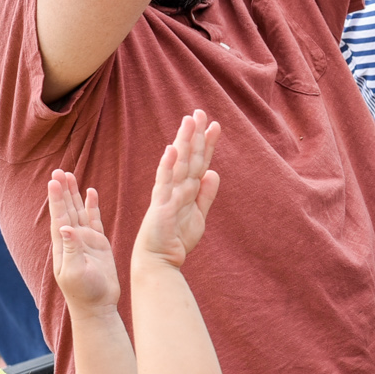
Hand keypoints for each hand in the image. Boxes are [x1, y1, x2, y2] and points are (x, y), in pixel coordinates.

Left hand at [46, 170, 119, 314]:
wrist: (97, 306)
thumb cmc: (84, 293)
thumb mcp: (74, 272)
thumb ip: (71, 250)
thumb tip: (65, 228)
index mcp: (63, 245)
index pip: (59, 217)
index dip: (56, 199)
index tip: (54, 181)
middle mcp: (72, 239)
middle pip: (66, 209)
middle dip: (62, 190)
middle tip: (58, 171)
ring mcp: (85, 240)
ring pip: (78, 211)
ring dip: (74, 194)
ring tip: (70, 175)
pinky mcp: (98, 244)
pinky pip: (94, 219)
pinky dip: (92, 206)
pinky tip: (91, 192)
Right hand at [135, 111, 223, 270]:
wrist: (159, 261)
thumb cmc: (175, 239)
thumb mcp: (199, 215)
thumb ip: (206, 195)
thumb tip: (213, 173)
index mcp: (185, 189)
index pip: (198, 162)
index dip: (206, 144)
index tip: (215, 125)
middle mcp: (174, 187)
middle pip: (187, 156)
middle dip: (194, 134)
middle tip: (200, 112)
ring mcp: (166, 195)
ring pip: (177, 164)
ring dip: (183, 142)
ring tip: (187, 121)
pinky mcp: (160, 206)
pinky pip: (165, 184)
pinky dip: (168, 167)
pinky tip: (171, 150)